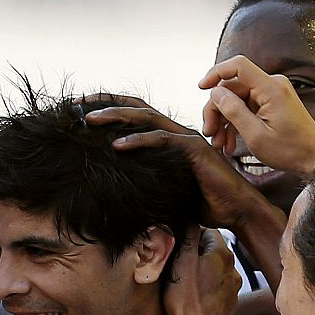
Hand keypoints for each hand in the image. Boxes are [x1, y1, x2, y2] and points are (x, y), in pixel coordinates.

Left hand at [83, 95, 284, 234]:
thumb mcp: (167, 191)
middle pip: (137, 107)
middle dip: (106, 103)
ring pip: (147, 117)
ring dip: (116, 116)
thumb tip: (119, 191)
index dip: (111, 108)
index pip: (137, 115)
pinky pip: (162, 140)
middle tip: (77, 105)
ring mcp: (187, 138)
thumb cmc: (206, 204)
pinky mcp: (194, 151)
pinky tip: (117, 145)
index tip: (82, 111)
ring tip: (89, 120)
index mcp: (170, 138)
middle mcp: (177, 133)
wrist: (237, 212)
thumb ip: (148, 183)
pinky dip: (138, 141)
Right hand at [163, 228, 238, 314]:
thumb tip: (190, 220)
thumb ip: (187, 237)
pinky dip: (207, 289)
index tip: (179, 242)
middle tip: (178, 262)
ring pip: (216, 272)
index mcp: (222, 255)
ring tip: (184, 282)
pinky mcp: (228, 306)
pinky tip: (193, 298)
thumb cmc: (186, 301)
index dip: (191, 234)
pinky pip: (217, 290)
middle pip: (213, 252)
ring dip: (202, 272)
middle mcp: (233, 271)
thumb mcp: (181, 261)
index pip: (209, 232)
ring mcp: (233, 290)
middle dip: (197, 254)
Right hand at [199, 56, 314, 175]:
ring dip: (225, 121)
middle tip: (210, 133)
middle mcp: (272, 85)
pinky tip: (230, 142)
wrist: (313, 159)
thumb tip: (216, 93)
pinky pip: (247, 107)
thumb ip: (233, 111)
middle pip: (233, 87)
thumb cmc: (290, 150)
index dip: (216, 73)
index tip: (202, 88)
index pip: (238, 66)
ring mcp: (273, 94)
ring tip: (220, 144)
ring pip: (238, 99)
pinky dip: (237, 123)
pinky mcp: (272, 103)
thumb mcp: (255, 135)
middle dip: (217, 110)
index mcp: (270, 88)